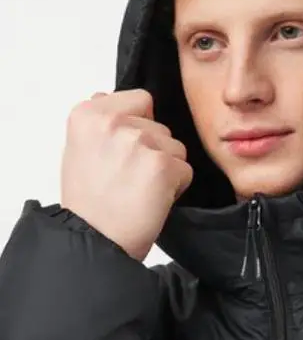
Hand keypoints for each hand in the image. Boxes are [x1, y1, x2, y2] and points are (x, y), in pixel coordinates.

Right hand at [60, 89, 192, 261]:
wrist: (95, 242)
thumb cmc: (89, 204)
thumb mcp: (79, 150)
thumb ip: (102, 123)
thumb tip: (112, 98)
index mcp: (89, 113)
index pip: (141, 99)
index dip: (140, 126)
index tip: (123, 153)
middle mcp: (113, 122)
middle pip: (161, 126)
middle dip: (154, 151)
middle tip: (128, 179)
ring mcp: (139, 141)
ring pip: (176, 148)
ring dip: (166, 170)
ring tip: (139, 190)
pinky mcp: (162, 165)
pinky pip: (185, 170)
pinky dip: (176, 188)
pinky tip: (151, 200)